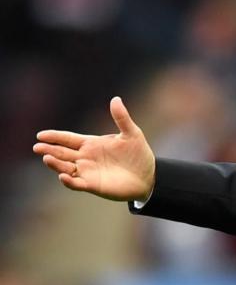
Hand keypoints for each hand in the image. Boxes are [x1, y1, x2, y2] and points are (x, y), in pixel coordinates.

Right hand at [33, 96, 155, 201]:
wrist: (149, 176)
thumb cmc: (139, 154)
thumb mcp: (132, 134)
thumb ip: (122, 118)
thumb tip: (116, 99)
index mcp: (91, 144)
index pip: (68, 138)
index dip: (54, 137)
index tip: (40, 135)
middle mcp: (85, 157)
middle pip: (62, 152)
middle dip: (49, 149)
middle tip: (37, 147)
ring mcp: (87, 172)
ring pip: (65, 167)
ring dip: (56, 164)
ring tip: (47, 158)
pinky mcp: (93, 185)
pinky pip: (76, 183)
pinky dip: (69, 181)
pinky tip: (63, 176)